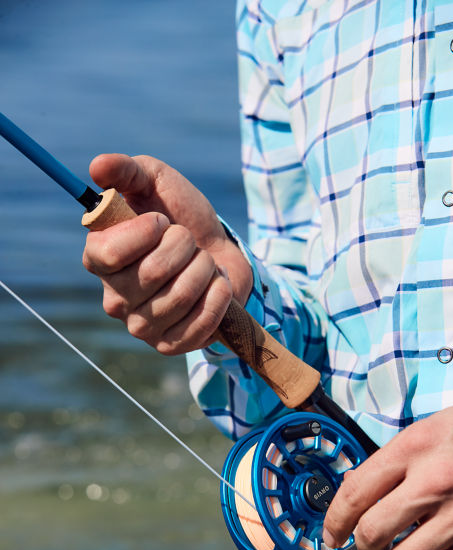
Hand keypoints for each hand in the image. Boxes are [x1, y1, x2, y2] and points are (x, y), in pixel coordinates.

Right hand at [82, 154, 251, 353]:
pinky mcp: (170, 346)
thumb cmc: (182, 217)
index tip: (162, 220)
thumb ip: (126, 171)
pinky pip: (198, 325)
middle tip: (189, 242)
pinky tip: (216, 286)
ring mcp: (140, 327)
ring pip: (180, 297)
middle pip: (151, 273)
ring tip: (203, 263)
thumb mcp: (155, 181)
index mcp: (100, 259)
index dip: (142, 234)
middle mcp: (113, 298)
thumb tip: (98, 166)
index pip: (106, 254)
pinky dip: (218, 298)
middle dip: (184, 246)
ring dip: (204, 270)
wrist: (221, 252)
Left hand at [323, 397, 452, 549]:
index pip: (354, 492)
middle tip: (368, 544)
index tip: (332, 534)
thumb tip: (359, 487)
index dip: (334, 520)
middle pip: (371, 533)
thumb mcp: (436, 427)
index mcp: (415, 448)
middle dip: (361, 545)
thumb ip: (397, 457)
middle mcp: (434, 483)